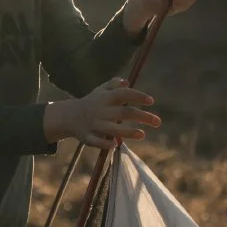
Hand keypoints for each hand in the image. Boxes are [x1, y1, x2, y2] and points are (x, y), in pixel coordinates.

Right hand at [44, 78, 159, 147]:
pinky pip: (96, 141)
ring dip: (127, 132)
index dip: (137, 96)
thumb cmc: (91, 102)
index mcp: (105, 98)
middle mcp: (100, 110)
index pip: (123, 94)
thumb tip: (127, 82)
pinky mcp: (87, 137)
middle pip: (123, 113)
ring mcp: (93, 124)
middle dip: (141, 117)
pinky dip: (104, 143)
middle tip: (158, 122)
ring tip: (142, 135)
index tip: (151, 101)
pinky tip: (116, 144)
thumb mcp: (100, 90)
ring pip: (111, 129)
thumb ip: (113, 85)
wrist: (68, 116)